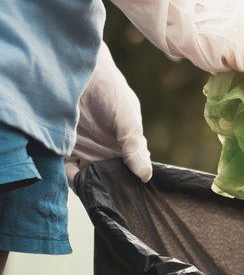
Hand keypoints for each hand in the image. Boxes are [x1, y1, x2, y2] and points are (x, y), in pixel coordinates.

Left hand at [67, 43, 151, 184]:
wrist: (77, 73)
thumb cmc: (111, 91)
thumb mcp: (128, 118)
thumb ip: (134, 147)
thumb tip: (146, 176)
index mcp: (126, 145)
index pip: (132, 170)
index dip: (133, 184)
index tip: (133, 198)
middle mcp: (107, 151)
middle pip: (110, 179)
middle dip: (111, 190)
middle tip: (113, 201)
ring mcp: (86, 152)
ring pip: (90, 178)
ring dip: (92, 187)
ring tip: (96, 193)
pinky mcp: (65, 150)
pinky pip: (68, 172)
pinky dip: (72, 179)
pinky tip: (78, 180)